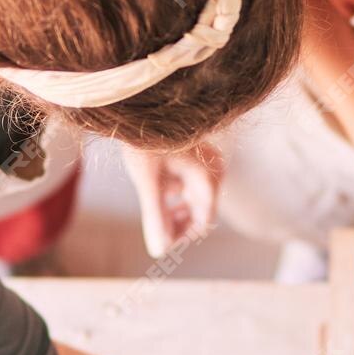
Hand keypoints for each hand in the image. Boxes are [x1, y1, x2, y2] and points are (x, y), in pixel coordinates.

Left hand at [123, 142, 223, 258]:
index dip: (181, 236)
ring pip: (194, 197)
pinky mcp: (197, 155)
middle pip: (200, 210)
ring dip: (175, 207)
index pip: (203, 222)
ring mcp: (207, 161)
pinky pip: (190, 182)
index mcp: (207, 178)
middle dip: (178, 222)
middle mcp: (214, 170)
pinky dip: (174, 191)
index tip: (159, 241)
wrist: (139, 103)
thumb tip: (159, 251)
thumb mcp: (147, 182)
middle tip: (155, 229)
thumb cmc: (144, 140)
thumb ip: (155, 217)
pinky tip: (157, 187)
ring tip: (154, 207)